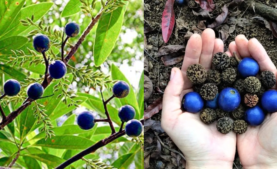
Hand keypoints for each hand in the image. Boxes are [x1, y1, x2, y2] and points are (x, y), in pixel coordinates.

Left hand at [161, 28, 234, 168]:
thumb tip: (174, 71)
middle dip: (205, 49)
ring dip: (218, 55)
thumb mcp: (171, 119)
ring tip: (221, 40)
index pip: (188, 70)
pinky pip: (231, 82)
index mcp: (185, 94)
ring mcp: (215, 95)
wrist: (210, 159)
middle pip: (203, 67)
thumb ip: (170, 95)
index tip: (195, 38)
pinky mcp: (230, 101)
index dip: (191, 54)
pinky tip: (233, 56)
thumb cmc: (187, 141)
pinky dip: (232, 69)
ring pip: (217, 71)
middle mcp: (200, 92)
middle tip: (209, 32)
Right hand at [230, 35, 276, 168]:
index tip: (249, 41)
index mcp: (274, 92)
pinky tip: (213, 70)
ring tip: (223, 49)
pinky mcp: (232, 109)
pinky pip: (225, 91)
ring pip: (236, 77)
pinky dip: (220, 79)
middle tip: (233, 41)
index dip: (257, 54)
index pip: (266, 68)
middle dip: (242, 54)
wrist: (263, 162)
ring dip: (230, 63)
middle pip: (250, 69)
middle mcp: (259, 94)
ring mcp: (245, 101)